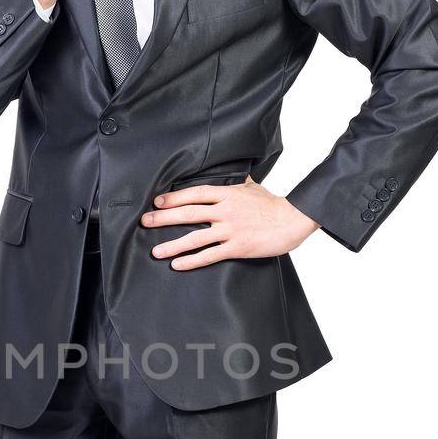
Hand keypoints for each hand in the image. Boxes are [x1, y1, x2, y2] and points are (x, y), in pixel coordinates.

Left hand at [140, 177, 318, 267]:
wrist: (292, 220)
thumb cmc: (272, 204)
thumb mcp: (251, 186)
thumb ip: (235, 182)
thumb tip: (229, 173)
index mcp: (227, 194)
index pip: (194, 193)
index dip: (174, 198)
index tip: (157, 202)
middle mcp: (225, 211)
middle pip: (188, 213)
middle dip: (164, 218)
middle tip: (145, 223)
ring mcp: (230, 230)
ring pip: (195, 237)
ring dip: (173, 244)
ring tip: (156, 251)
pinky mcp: (237, 247)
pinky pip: (210, 255)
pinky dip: (192, 260)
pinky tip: (177, 265)